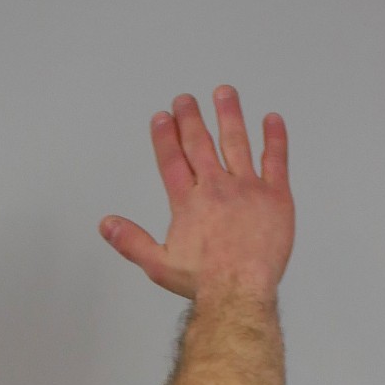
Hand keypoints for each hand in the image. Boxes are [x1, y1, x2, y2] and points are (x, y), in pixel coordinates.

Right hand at [101, 87, 291, 304]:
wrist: (240, 291)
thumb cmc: (204, 283)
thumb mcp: (158, 265)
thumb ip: (132, 241)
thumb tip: (107, 224)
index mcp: (188, 203)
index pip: (172, 161)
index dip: (165, 137)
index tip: (163, 117)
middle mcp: (216, 188)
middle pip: (200, 144)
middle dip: (191, 118)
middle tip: (186, 99)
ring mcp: (247, 188)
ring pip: (237, 142)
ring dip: (229, 115)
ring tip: (224, 93)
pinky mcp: (275, 196)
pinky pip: (276, 159)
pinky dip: (275, 138)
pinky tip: (272, 120)